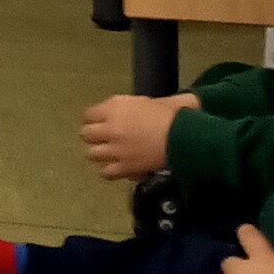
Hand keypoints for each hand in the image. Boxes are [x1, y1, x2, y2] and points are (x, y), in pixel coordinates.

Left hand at [79, 91, 195, 179]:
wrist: (187, 138)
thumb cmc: (176, 115)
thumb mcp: (155, 100)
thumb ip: (139, 104)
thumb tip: (139, 107)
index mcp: (115, 107)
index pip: (89, 115)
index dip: (95, 119)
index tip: (102, 122)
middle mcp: (110, 128)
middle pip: (86, 134)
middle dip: (95, 137)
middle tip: (105, 139)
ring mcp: (116, 149)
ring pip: (92, 154)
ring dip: (100, 154)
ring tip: (110, 154)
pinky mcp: (125, 168)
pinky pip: (106, 172)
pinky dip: (111, 171)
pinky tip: (120, 168)